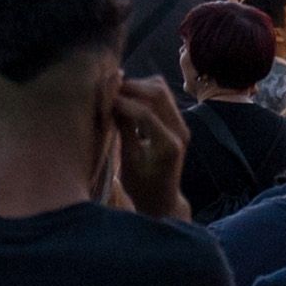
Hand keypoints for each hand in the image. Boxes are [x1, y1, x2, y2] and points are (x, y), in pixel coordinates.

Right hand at [109, 78, 190, 216]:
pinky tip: (127, 101)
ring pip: (161, 89)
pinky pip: (162, 96)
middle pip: (158, 92)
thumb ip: (124, 130)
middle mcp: (180, 130)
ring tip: (117, 95)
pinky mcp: (176, 120)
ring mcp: (181, 123)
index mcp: (169, 145)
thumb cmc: (141, 186)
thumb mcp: (128, 160)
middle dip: (131, 88)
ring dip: (138, 87)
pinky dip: (143, 92)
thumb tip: (112, 102)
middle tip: (109, 92)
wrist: (162, 198)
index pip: (146, 113)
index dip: (123, 103)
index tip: (104, 101)